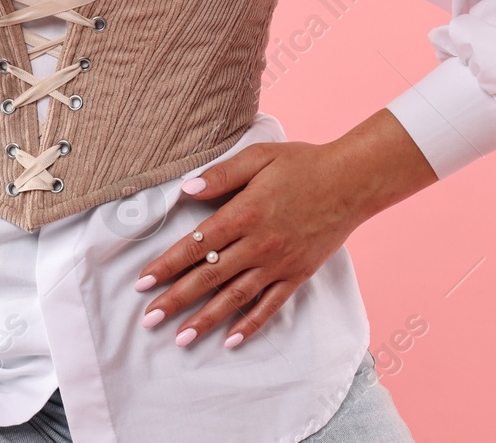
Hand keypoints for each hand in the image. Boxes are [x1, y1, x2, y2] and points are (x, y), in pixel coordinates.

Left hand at [133, 109, 438, 347]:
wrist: (353, 181)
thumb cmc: (303, 164)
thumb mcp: (258, 157)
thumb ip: (220, 175)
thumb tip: (185, 189)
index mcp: (244, 214)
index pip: (196, 246)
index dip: (167, 265)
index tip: (142, 283)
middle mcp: (259, 244)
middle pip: (209, 277)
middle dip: (176, 300)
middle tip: (149, 320)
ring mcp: (279, 263)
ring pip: (236, 297)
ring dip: (206, 319)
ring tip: (181, 338)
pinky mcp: (298, 274)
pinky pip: (271, 305)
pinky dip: (251, 324)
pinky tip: (231, 340)